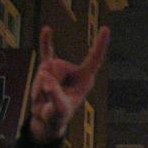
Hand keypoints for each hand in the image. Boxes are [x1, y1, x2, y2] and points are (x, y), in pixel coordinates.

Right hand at [29, 25, 109, 141]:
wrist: (46, 118)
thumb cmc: (57, 116)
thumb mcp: (59, 109)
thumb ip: (54, 94)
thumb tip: (45, 75)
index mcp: (86, 79)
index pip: (94, 59)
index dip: (100, 44)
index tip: (106, 29)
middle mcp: (75, 71)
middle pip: (57, 66)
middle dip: (49, 84)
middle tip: (52, 99)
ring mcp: (61, 68)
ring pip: (45, 67)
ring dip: (41, 86)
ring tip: (46, 96)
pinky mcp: (48, 68)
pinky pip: (46, 51)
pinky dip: (46, 41)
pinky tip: (47, 29)